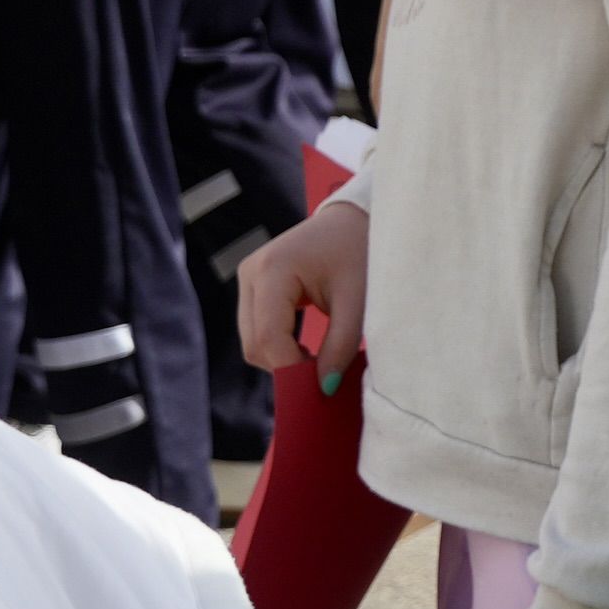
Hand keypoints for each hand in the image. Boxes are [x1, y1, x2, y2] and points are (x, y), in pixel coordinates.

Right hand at [235, 198, 367, 389]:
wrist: (355, 219)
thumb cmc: (361, 252)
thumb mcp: (358, 299)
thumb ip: (341, 345)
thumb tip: (325, 388)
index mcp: (273, 269)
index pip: (269, 337)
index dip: (291, 368)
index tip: (322, 385)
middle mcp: (251, 272)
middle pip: (254, 343)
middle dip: (286, 365)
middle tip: (324, 375)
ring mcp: (247, 278)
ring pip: (252, 341)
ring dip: (282, 358)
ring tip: (319, 359)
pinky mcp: (252, 286)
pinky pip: (257, 330)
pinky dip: (279, 346)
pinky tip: (306, 349)